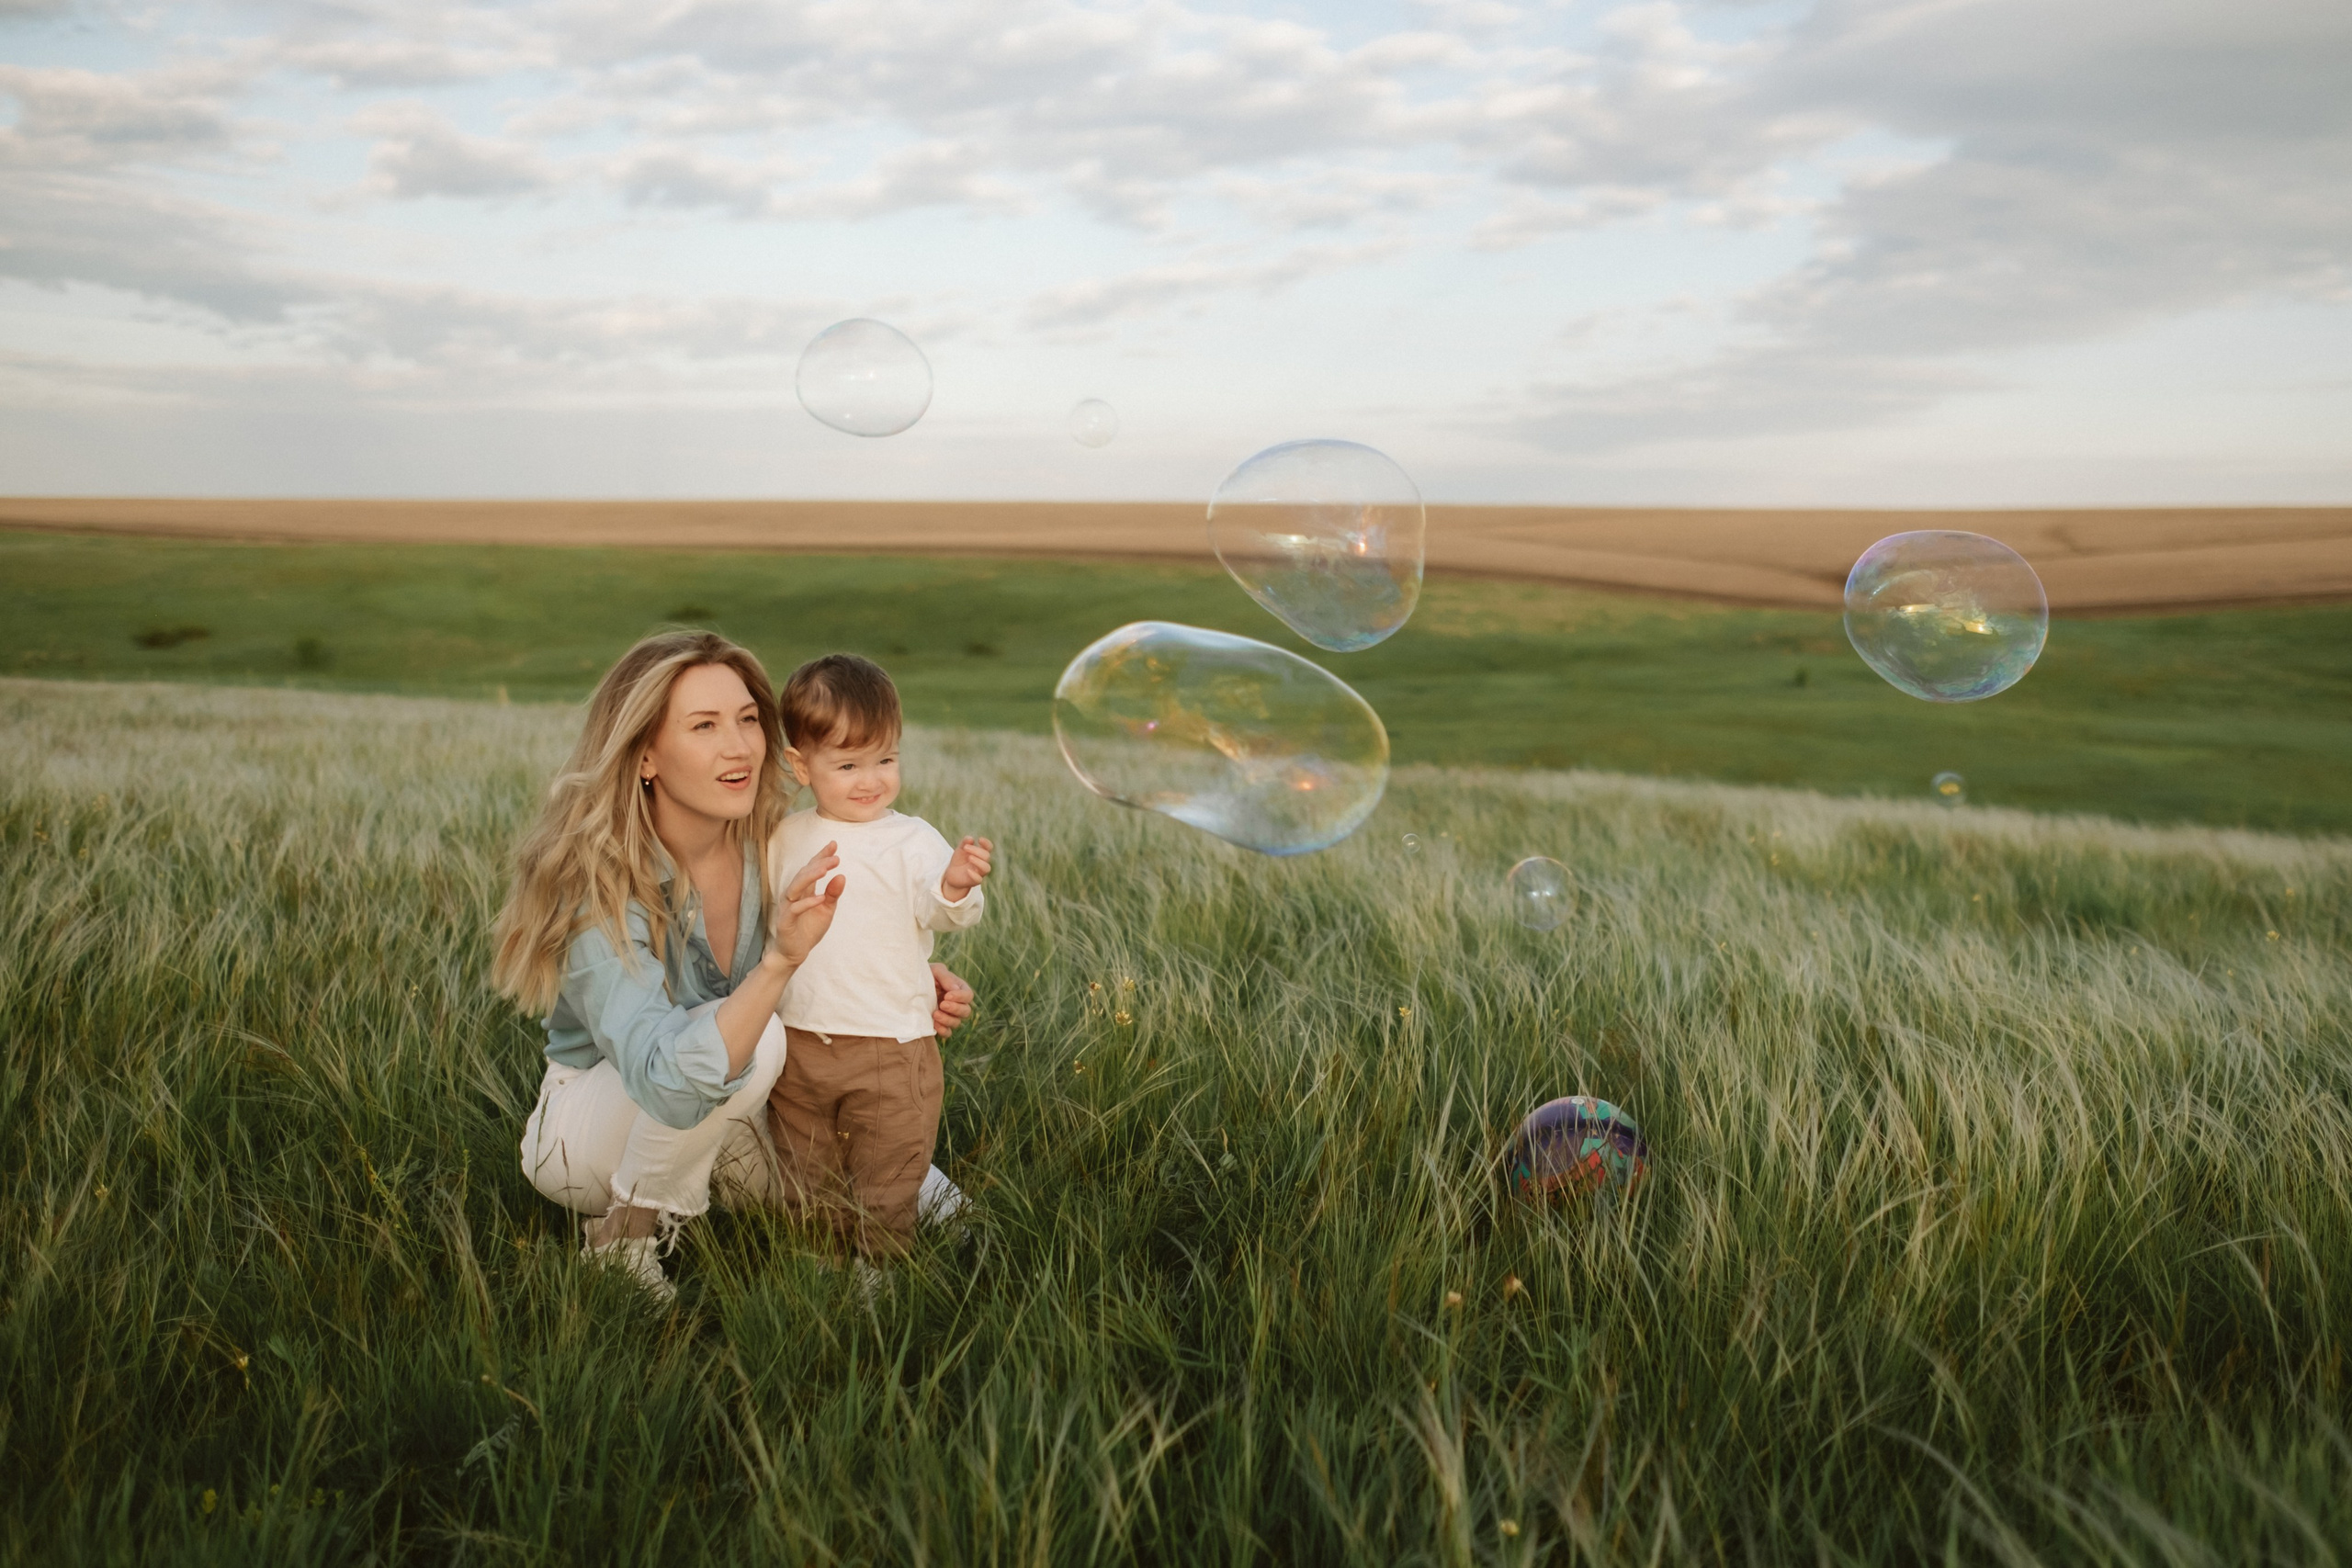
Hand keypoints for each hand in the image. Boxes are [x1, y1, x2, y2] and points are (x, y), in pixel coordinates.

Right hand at [771, 842, 843, 967]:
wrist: (795, 953)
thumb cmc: (809, 928)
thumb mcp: (826, 910)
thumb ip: (833, 894)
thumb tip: (842, 876)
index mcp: (802, 890)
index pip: (811, 869)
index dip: (821, 856)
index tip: (834, 844)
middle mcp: (793, 895)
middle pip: (803, 874)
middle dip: (819, 864)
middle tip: (835, 857)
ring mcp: (787, 907)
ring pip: (795, 887)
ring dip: (810, 877)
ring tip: (825, 869)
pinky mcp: (785, 921)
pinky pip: (795, 910)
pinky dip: (807, 903)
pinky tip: (820, 898)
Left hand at [930, 963, 973, 1036]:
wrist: (909, 984)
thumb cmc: (926, 974)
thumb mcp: (936, 970)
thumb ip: (946, 977)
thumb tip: (954, 989)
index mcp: (959, 989)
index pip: (968, 995)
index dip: (960, 997)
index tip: (947, 995)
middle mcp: (956, 1003)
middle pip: (966, 1011)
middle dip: (955, 1009)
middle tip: (942, 1004)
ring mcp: (948, 1015)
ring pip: (956, 1023)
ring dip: (947, 1020)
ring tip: (935, 1014)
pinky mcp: (939, 1024)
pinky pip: (947, 1032)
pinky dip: (943, 1030)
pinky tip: (934, 1024)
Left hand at [941, 836, 993, 898]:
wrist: (951, 874)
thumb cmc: (959, 860)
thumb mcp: (960, 850)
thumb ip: (964, 843)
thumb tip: (970, 838)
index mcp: (981, 854)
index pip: (989, 848)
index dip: (987, 843)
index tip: (979, 839)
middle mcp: (982, 863)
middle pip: (986, 856)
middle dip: (977, 851)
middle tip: (965, 848)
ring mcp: (980, 872)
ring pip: (986, 868)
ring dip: (979, 862)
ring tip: (969, 857)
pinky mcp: (974, 881)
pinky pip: (979, 879)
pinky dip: (974, 875)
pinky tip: (968, 870)